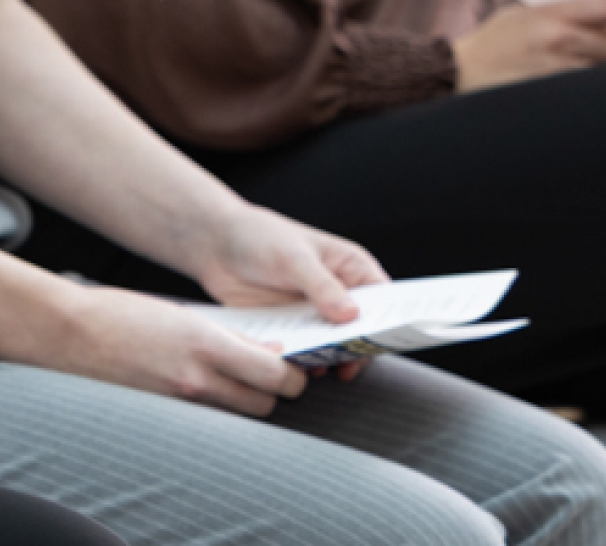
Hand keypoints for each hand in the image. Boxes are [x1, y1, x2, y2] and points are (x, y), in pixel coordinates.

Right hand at [51, 282, 312, 416]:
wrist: (71, 333)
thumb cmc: (123, 314)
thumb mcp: (184, 314)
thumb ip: (230, 336)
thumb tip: (270, 352)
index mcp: (204, 342)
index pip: (274, 374)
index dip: (291, 375)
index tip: (290, 367)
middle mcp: (195, 378)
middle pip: (264, 404)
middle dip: (272, 392)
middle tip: (265, 376)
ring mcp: (178, 403)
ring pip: (238, 417)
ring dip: (245, 402)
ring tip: (233, 383)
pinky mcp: (163, 417)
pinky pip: (206, 423)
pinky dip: (214, 411)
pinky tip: (203, 393)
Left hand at [188, 203, 389, 383]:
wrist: (216, 246)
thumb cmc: (260, 237)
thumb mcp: (294, 258)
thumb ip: (322, 286)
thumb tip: (352, 315)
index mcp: (352, 268)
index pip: (385, 301)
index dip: (390, 322)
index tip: (383, 343)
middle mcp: (340, 293)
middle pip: (363, 331)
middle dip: (357, 349)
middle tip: (346, 365)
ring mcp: (317, 314)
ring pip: (337, 347)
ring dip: (331, 360)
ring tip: (319, 368)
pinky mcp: (294, 329)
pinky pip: (308, 353)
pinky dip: (307, 362)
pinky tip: (297, 367)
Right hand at [453, 0, 605, 91]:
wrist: (463, 74)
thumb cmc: (493, 42)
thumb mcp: (522, 13)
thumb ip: (559, 12)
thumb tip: (599, 13)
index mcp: (551, 14)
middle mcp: (560, 41)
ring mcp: (561, 72)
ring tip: (600, 65)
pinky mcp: (558, 95)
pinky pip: (592, 90)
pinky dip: (595, 87)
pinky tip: (585, 84)